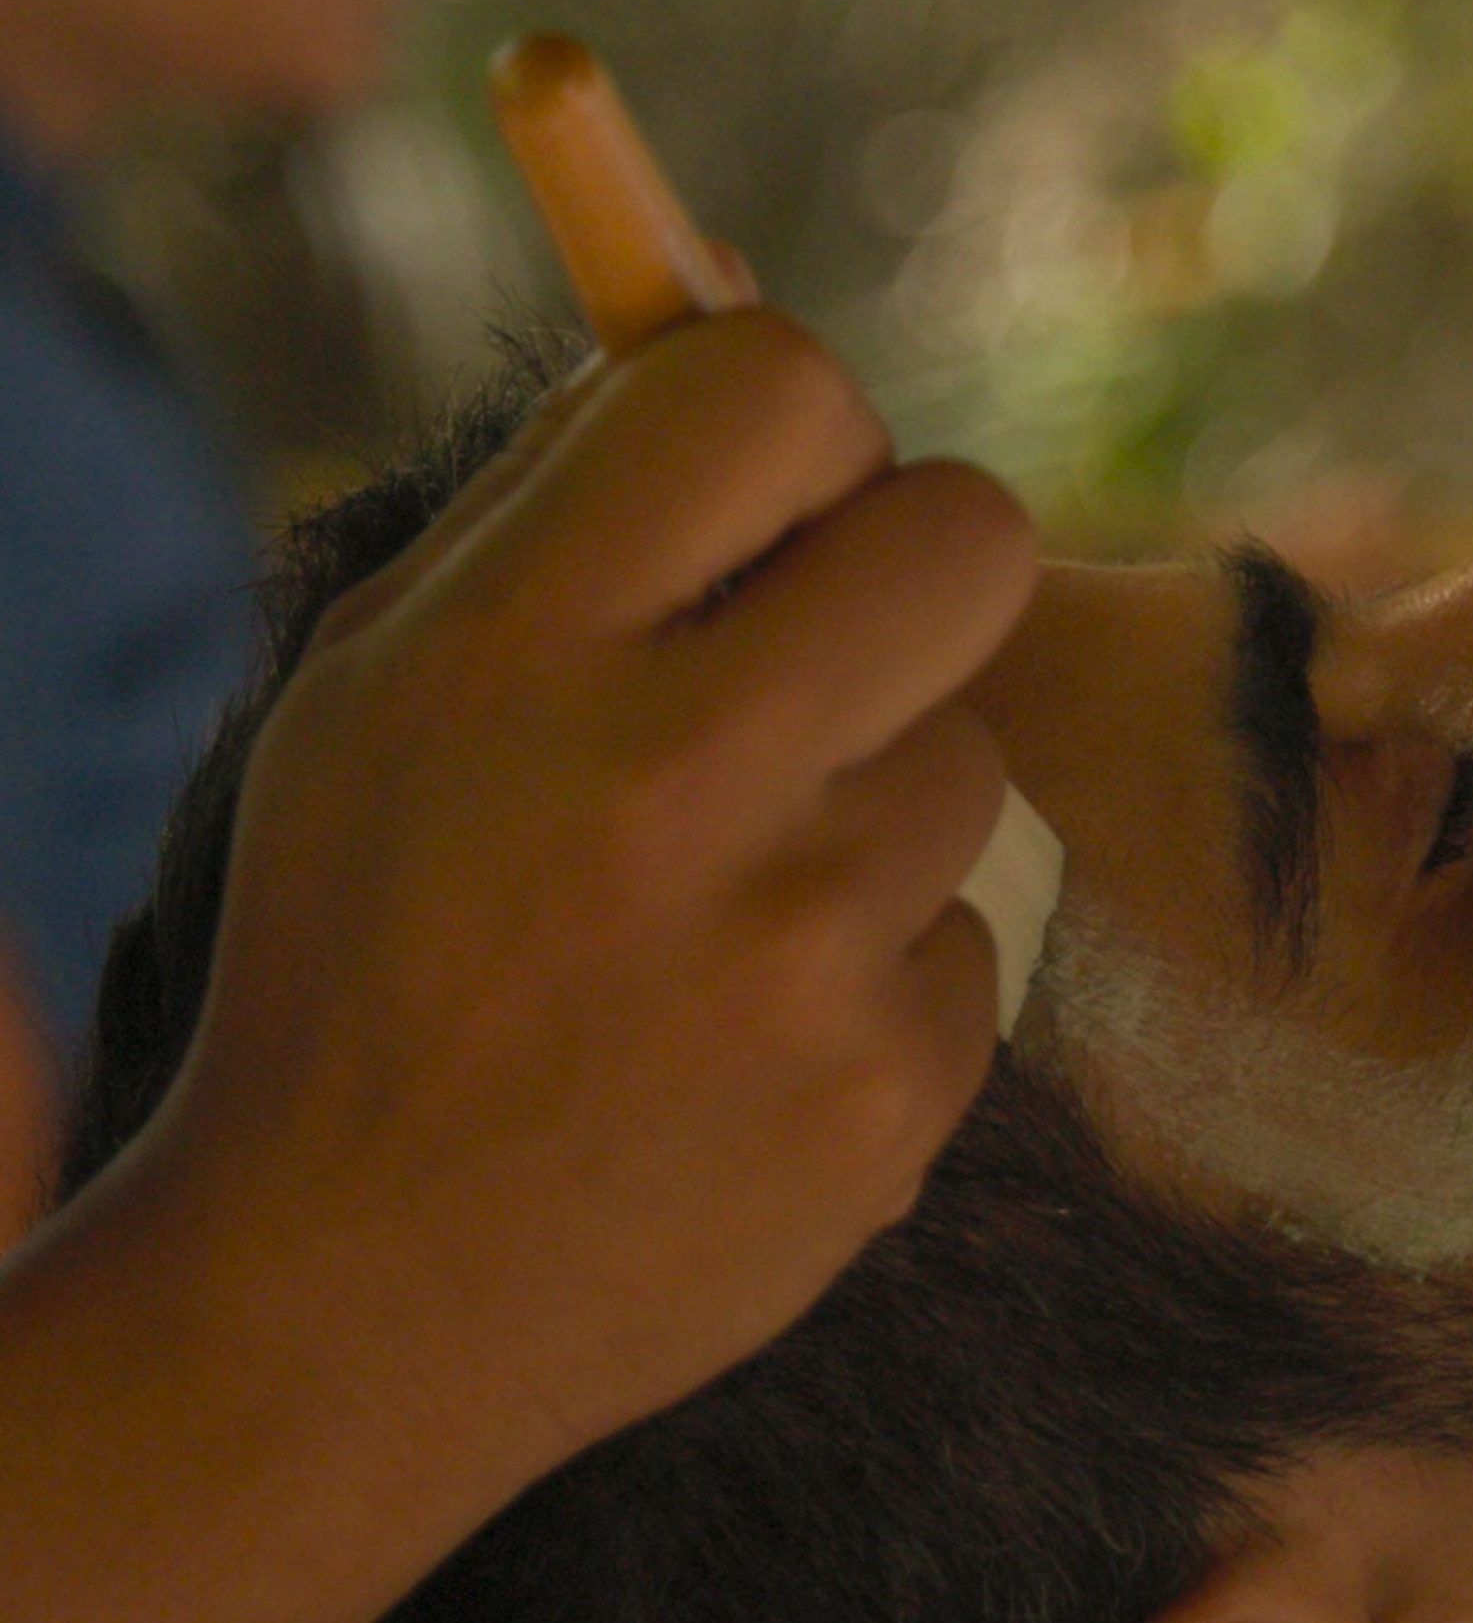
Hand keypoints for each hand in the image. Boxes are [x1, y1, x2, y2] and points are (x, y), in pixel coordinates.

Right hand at [112, 308, 1033, 1478]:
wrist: (353, 1307)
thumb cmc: (362, 963)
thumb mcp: (381, 696)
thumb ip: (559, 504)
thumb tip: (726, 315)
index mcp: (520, 649)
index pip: (780, 385)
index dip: (798, 429)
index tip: (770, 508)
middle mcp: (678, 781)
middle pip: (966, 535)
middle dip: (911, 570)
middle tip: (827, 655)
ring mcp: (805, 953)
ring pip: (970, 762)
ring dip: (870, 810)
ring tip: (725, 920)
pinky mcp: (893, 1098)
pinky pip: (967, 945)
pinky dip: (880, 980)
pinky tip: (750, 1047)